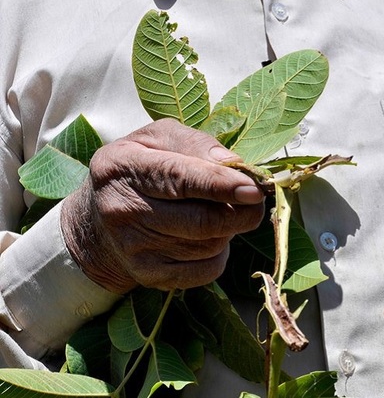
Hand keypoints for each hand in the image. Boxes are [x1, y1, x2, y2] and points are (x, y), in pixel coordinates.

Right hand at [61, 118, 264, 293]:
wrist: (96, 223)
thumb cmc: (137, 170)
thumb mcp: (155, 140)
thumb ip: (194, 143)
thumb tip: (232, 162)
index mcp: (122, 167)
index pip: (178, 178)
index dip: (221, 184)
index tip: (254, 188)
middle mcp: (123, 210)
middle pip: (200, 220)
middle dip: (241, 212)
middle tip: (256, 199)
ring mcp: (134, 249)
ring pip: (209, 245)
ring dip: (229, 230)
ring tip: (219, 212)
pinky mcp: (148, 275)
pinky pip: (206, 269)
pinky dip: (220, 253)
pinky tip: (209, 237)